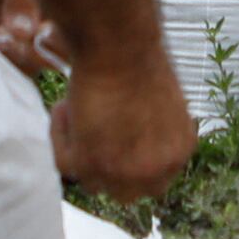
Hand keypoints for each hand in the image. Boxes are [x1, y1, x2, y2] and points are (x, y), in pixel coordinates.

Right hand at [53, 44, 197, 202]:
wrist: (121, 46)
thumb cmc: (140, 60)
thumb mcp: (164, 104)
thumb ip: (155, 134)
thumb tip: (133, 143)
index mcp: (178, 152)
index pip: (155, 180)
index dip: (134, 165)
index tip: (118, 147)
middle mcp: (154, 170)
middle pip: (127, 192)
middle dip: (110, 168)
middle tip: (94, 139)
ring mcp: (121, 172)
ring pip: (93, 183)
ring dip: (82, 150)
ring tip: (77, 111)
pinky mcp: (87, 163)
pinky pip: (64, 164)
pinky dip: (60, 135)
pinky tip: (65, 106)